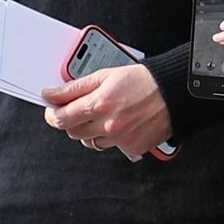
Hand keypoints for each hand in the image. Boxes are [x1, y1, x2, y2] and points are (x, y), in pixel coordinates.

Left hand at [41, 63, 172, 157]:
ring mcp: (120, 139)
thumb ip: (74, 88)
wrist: (173, 92)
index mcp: (99, 104)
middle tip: (83, 108)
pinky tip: (121, 123)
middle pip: (73, 132)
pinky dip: (111, 137)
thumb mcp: (104, 76)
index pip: (61, 118)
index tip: (54, 109)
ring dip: (91, 130)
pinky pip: (110, 147)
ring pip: (90, 142)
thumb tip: (50, 95)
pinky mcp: (132, 148)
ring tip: (106, 115)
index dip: (53, 114)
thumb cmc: (143, 81)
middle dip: (73, 120)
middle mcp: (108, 125)